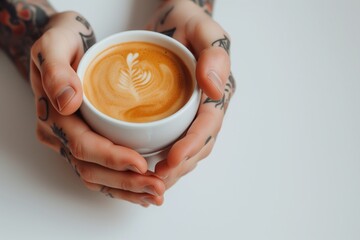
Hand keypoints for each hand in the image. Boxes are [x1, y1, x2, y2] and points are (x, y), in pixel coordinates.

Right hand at [30, 11, 164, 205]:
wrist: (64, 45)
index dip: (112, 158)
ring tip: (156, 194)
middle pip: (91, 169)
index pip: (83, 145)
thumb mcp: (54, 45)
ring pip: (96, 176)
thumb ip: (56, 71)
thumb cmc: (62, 42)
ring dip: (127, 189)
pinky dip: (121, 184)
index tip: (141, 163)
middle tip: (158, 188)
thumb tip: (67, 102)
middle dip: (126, 182)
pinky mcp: (85, 142)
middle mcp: (59, 135)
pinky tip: (142, 190)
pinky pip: (100, 170)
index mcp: (53, 115)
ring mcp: (70, 141)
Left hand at [147, 0, 235, 188]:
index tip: (172, 160)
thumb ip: (214, 55)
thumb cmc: (188, 23)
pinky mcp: (177, 113)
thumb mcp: (203, 29)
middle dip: (181, 166)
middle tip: (157, 181)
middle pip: (200, 144)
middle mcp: (207, 106)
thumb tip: (214, 88)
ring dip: (173, 169)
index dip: (192, 145)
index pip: (208, 125)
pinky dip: (164, 158)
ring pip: (189, 148)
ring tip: (152, 183)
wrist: (174, 20)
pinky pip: (174, 140)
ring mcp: (193, 112)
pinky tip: (148, 167)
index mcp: (218, 90)